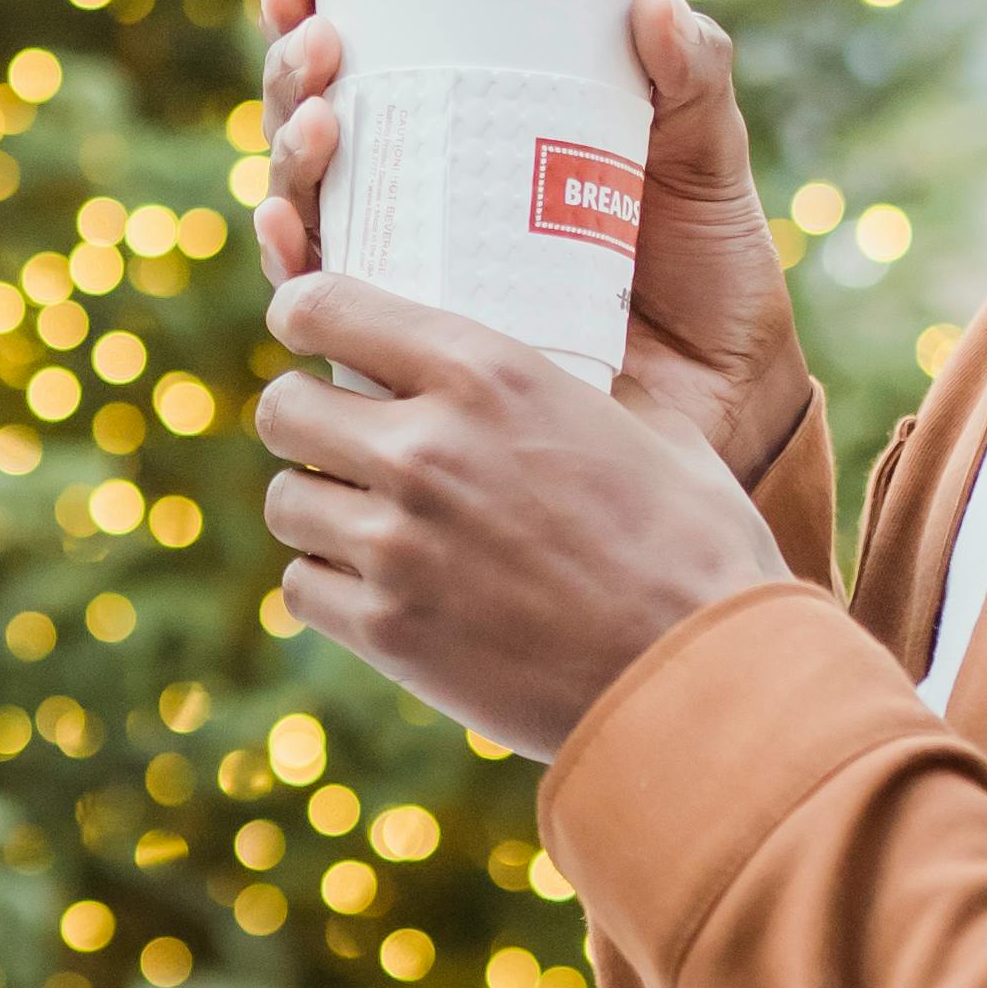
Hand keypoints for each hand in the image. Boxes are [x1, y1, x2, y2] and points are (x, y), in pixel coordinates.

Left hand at [255, 268, 788, 759]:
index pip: (324, 305)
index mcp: (487, 372)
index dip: (304, 313)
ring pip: (285, 500)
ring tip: (366, 521)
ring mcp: (397, 542)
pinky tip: (381, 590)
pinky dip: (331, 587)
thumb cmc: (699, 551)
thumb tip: (578, 375)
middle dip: (306, 420)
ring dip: (319, 507)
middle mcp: (424, 446)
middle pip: (282, 407)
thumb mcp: (655, 429)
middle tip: (341, 440)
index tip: (306, 327)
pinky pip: (304, 588)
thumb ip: (590, 390)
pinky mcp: (388, 630)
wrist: (704, 682)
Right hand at [256, 0, 815, 486]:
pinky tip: (292, 230)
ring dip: (287, 162)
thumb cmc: (710, 270)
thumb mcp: (703, 158)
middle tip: (320, 50)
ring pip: (309, 213)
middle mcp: (422, 211)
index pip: (366, 72)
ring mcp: (413, 283)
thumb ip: (692, 78)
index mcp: (469, 144)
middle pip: (316, 135)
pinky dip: (295, 266)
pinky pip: (328, 316)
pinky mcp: (415, 359)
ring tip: (323, 124)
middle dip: (291, 84)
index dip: (306, 26)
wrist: (732, 391)